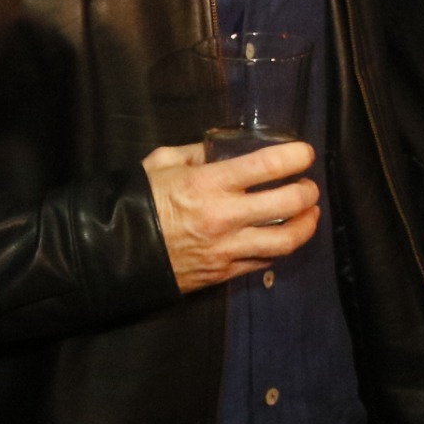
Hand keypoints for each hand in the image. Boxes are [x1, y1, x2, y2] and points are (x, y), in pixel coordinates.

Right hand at [143, 140, 320, 291]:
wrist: (112, 252)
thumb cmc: (137, 201)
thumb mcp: (161, 162)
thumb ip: (196, 153)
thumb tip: (221, 150)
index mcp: (208, 183)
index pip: (268, 165)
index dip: (297, 156)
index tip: (306, 153)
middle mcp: (224, 216)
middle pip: (289, 204)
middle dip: (308, 192)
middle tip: (309, 186)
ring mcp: (227, 248)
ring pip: (286, 241)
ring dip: (307, 225)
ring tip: (311, 214)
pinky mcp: (224, 273)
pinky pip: (265, 261)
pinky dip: (280, 248)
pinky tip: (283, 237)